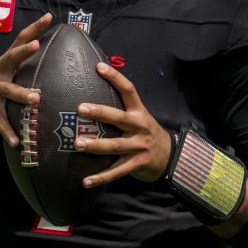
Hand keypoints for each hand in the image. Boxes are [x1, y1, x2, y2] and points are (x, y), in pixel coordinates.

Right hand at [0, 13, 52, 145]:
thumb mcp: (6, 74)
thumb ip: (24, 68)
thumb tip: (52, 63)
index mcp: (6, 62)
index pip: (21, 40)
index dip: (34, 28)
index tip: (48, 17)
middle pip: (11, 57)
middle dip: (23, 51)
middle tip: (36, 45)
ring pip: (7, 90)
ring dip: (21, 95)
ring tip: (35, 99)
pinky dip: (8, 131)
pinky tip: (17, 141)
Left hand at [74, 62, 172, 185]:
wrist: (169, 156)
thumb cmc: (146, 132)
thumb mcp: (139, 116)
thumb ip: (122, 108)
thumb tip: (95, 90)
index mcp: (139, 112)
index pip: (128, 90)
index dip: (115, 77)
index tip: (99, 67)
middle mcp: (139, 127)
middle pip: (119, 118)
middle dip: (100, 113)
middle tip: (80, 108)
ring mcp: (138, 147)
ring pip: (115, 146)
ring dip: (96, 145)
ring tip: (77, 144)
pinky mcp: (136, 164)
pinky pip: (117, 171)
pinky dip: (101, 177)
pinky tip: (85, 181)